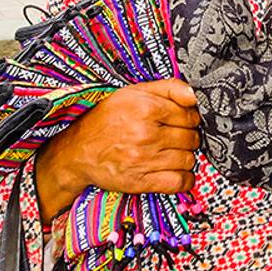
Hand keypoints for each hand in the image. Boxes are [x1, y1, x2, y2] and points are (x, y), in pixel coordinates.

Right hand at [36, 78, 199, 219]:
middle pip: (191, 138)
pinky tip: (177, 171)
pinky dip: (184, 179)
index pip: (190, 116)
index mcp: (146, 108)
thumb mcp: (133, 92)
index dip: (190, 118)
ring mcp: (143, 159)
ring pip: (187, 160)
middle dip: (188, 137)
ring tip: (173, 152)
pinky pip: (178, 182)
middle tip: (177, 137)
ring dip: (185, 157)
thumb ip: (168, 88)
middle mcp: (145, 134)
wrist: (77, 151)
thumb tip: (194, 95)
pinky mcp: (140, 182)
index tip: (184, 121)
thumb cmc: (106, 119)